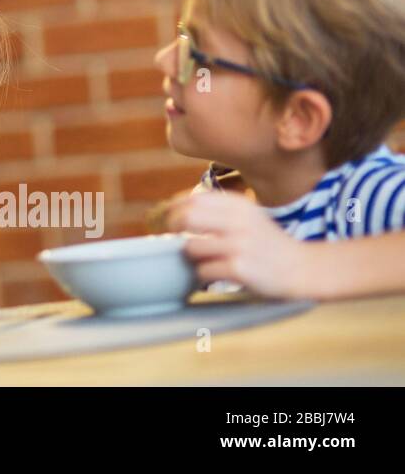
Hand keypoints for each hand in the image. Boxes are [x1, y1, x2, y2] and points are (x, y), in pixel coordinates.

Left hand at [166, 190, 315, 298]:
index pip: (191, 198)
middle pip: (186, 217)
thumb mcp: (247, 216)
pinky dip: (204, 275)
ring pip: (191, 246)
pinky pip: (203, 270)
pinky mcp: (240, 269)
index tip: (168, 219)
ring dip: (191, 256)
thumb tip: (173, 208)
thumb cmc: (267, 243)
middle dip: (173, 228)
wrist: (303, 268)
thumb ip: (217, 209)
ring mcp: (239, 245)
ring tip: (203, 259)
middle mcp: (238, 221)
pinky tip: (216, 274)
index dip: (173, 209)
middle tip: (174, 238)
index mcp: (238, 204)